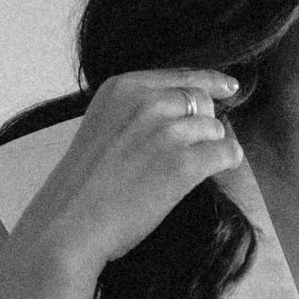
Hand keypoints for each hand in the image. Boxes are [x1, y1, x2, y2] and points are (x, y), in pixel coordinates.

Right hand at [6, 70, 243, 287]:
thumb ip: (136, 110)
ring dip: (213, 145)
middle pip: (201, 100)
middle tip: (196, 146)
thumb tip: (181, 109)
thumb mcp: (102, 125)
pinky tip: (220, 168)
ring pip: (216, 128)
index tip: (228, 87)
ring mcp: (166, 132)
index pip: (181, 75)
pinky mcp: (183, 164)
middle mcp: (146, 102)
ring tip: (195, 166)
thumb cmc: (82, 185)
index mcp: (123, 87)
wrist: (70, 222)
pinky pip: (226, 152)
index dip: (210, 82)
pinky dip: (228, 161)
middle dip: (206, 122)